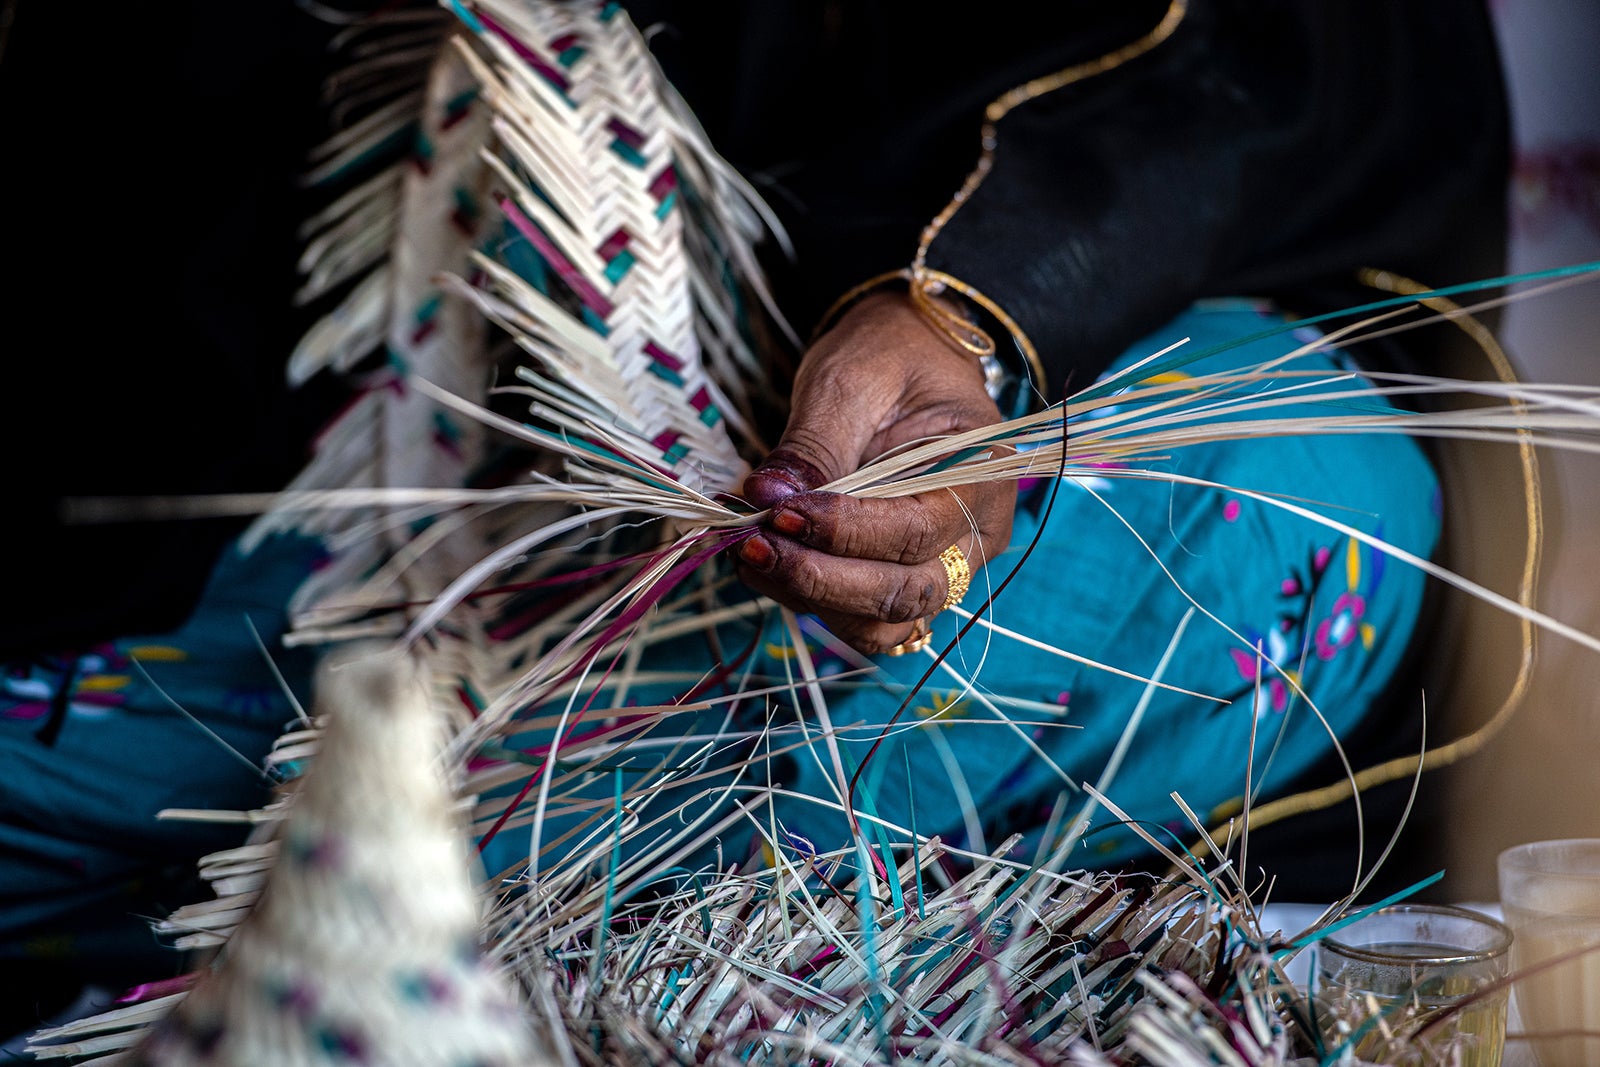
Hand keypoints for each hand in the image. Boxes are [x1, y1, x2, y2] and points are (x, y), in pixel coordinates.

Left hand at [735, 290, 1014, 654]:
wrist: (907, 354)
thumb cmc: (891, 357)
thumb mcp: (850, 380)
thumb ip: (814, 445)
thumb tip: (769, 496)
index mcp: (981, 476)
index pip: (914, 531)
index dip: (843, 533)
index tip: (778, 513)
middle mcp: (975, 535)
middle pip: (904, 592)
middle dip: (821, 579)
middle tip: (753, 543)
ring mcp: (943, 565)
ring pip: (881, 620)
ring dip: (811, 599)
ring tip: (751, 554)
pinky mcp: (902, 577)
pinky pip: (861, 616)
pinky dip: (811, 601)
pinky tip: (767, 564)